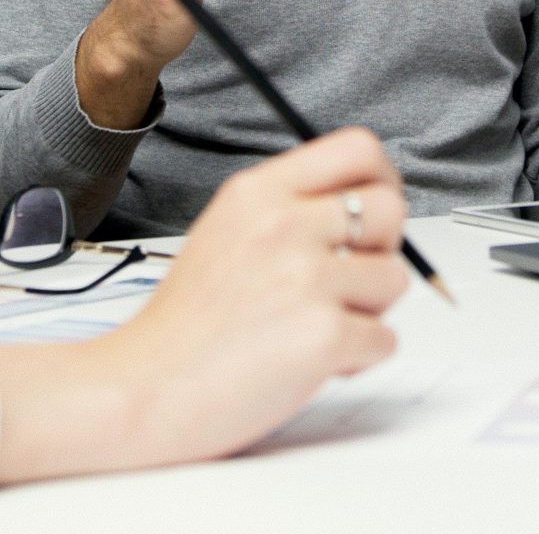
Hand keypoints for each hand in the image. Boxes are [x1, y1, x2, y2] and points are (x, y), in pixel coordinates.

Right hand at [0, 128, 409, 483]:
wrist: (144, 389)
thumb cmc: (183, 324)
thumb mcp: (225, 232)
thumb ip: (288, 210)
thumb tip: (360, 209)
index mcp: (259, 192)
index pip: (359, 150)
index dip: (383, 181)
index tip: (376, 213)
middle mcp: (285, 224)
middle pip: (390, 210)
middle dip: (380, 252)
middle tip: (345, 285)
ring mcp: (306, 278)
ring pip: (394, 279)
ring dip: (367, 313)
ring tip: (312, 328)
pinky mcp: (324, 334)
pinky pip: (385, 339)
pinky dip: (357, 359)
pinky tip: (308, 362)